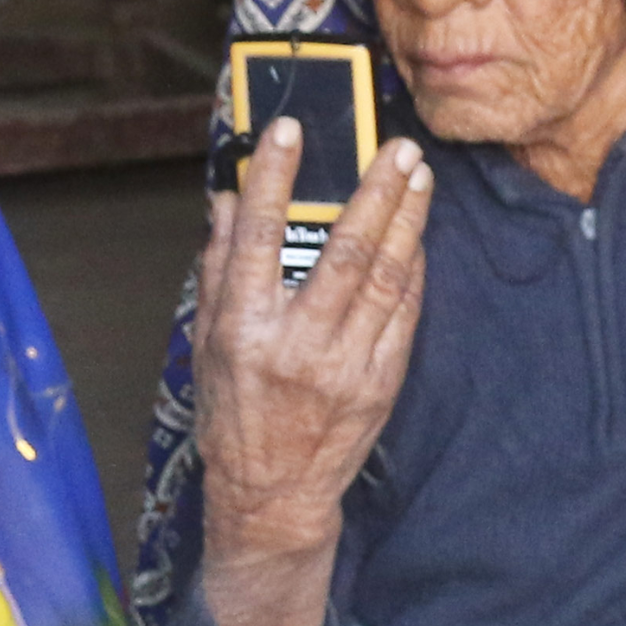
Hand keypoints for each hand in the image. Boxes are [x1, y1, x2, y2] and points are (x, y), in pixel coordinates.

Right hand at [192, 118, 432, 625]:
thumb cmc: (234, 415)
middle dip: (375, 191)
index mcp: (243, 328)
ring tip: (419, 176)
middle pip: (344, 251)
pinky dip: (413, 270)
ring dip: (407, 220)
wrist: (272, 496)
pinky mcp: (379, 384)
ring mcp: (344, 366)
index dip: (274, 177)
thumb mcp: (206, 343)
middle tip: (398, 147)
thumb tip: (229, 202)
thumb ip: (220, 270)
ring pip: (384, 277)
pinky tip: (418, 235)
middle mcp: (295, 344)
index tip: (289, 129)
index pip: (259, 236)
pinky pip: (404, 314)